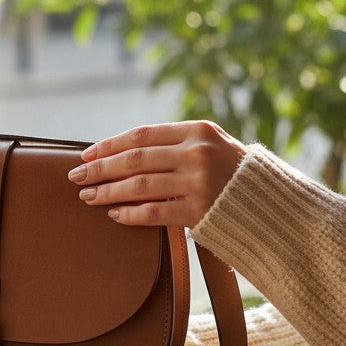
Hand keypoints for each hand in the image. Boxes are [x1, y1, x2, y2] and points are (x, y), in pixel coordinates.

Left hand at [68, 121, 245, 227]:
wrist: (269, 203)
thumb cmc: (230, 171)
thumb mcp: (209, 144)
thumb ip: (173, 142)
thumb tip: (119, 151)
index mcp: (197, 130)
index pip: (141, 135)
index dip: (109, 145)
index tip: (86, 155)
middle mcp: (197, 153)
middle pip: (134, 160)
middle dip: (99, 169)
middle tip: (76, 177)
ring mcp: (198, 182)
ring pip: (138, 186)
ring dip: (107, 192)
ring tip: (87, 197)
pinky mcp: (198, 211)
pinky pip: (152, 213)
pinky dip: (129, 214)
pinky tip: (113, 214)